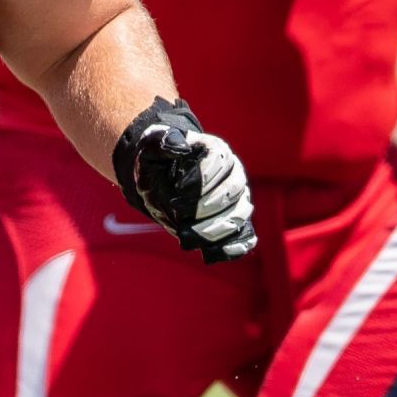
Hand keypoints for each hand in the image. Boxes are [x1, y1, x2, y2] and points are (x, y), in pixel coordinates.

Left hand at [114, 98, 257, 262]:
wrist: (162, 183)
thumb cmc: (159, 162)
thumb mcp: (153, 148)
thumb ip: (164, 143)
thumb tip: (180, 147)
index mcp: (217, 151)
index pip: (220, 160)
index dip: (202, 177)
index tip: (178, 189)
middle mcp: (233, 174)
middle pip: (233, 189)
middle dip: (207, 205)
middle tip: (178, 214)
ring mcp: (238, 200)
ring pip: (240, 213)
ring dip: (215, 228)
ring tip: (186, 237)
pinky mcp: (235, 223)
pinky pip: (244, 236)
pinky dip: (232, 246)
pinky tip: (211, 254)